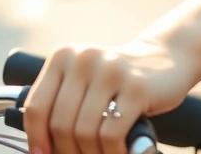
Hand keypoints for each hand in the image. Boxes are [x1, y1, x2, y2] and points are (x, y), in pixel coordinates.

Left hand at [22, 36, 199, 153]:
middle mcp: (84, 58)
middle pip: (60, 124)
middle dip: (68, 152)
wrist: (164, 59)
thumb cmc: (116, 82)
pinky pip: (111, 134)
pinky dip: (112, 153)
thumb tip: (41, 149)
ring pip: (84, 132)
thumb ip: (60, 104)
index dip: (36, 138)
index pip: (36, 106)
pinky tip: (120, 152)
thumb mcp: (83, 82)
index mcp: (64, 56)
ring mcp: (111, 70)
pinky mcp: (136, 86)